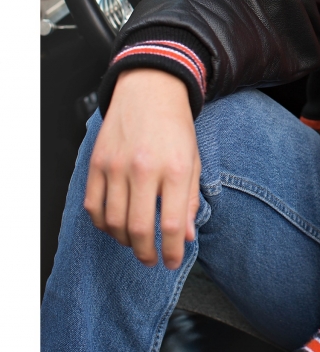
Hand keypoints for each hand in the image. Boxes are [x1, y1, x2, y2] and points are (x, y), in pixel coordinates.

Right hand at [84, 68, 200, 268]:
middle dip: (146, 253)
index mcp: (176, 169)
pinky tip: (114, 225)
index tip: (172, 261)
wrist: (150, 90)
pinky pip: (93, 205)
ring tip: (135, 243)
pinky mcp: (97, 162)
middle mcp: (145, 168)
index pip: (172, 224)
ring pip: (113, 221)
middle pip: (139, 228)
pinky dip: (102, 223)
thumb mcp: (194, 161)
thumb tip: (186, 236)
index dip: (172, 251)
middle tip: (151, 260)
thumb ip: (191, 200)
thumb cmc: (175, 127)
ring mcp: (116, 166)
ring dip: (124, 241)